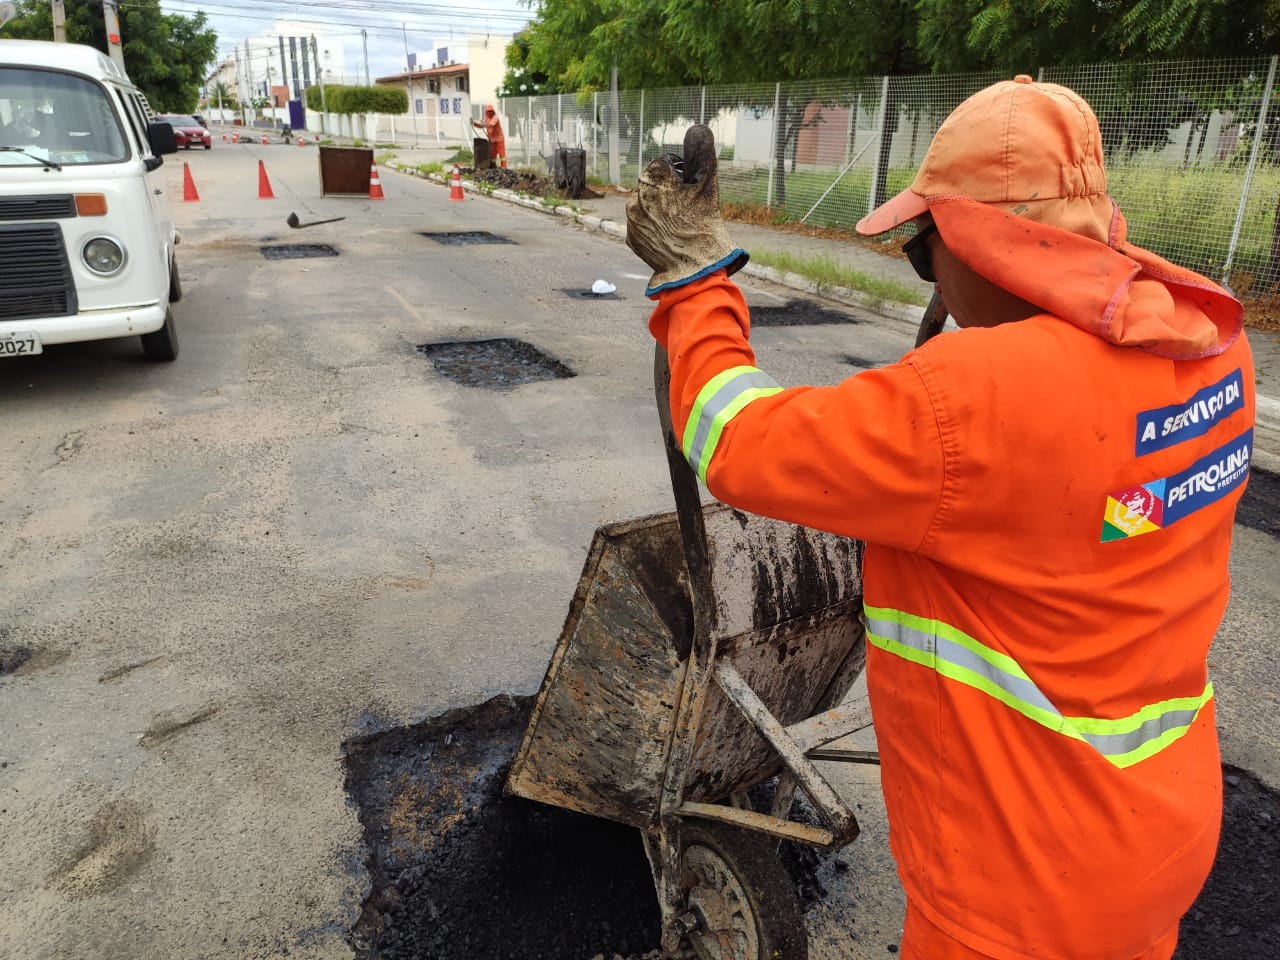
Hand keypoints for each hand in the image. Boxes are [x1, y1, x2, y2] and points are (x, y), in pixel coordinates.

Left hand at [626, 124, 746, 295]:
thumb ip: (703, 152)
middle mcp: (636, 196)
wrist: (695, 266)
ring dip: (658, 207)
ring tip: (676, 222)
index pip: (664, 164)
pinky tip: (667, 234)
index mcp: (652, 178)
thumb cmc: (704, 224)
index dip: (680, 175)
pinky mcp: (631, 237)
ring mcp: (631, 218)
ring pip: (645, 203)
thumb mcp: (708, 184)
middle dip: (667, 191)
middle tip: (685, 207)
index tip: (690, 188)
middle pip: (653, 184)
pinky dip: (652, 226)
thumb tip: (698, 128)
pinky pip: (641, 224)